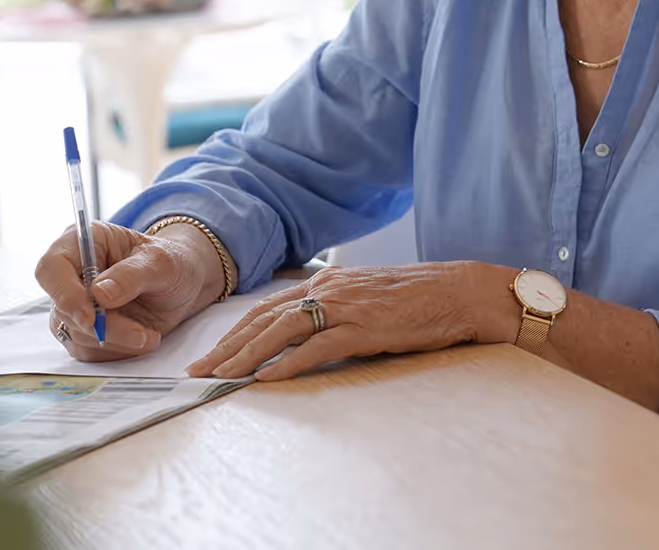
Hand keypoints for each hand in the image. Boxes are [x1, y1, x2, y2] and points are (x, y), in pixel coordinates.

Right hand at [35, 220, 224, 361]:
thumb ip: (131, 275)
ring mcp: (75, 306)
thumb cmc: (170, 263)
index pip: (52, 268)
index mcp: (82, 243)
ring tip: (149, 335)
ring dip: (114, 341)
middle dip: (102, 326)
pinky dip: (117, 351)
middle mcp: (71, 275)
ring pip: (75, 334)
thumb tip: (98, 293)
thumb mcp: (161, 262)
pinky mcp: (84, 332)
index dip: (64, 295)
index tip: (90, 317)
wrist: (183, 285)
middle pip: (63, 309)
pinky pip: (88, 351)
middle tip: (139, 334)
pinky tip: (143, 339)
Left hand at [187, 262, 518, 382]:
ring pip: (281, 330)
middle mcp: (331, 288)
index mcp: (330, 281)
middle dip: (226, 345)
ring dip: (245, 355)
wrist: (461, 291)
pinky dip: (287, 362)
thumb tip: (311, 332)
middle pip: (264, 318)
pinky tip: (265, 378)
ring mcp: (346, 306)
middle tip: (197, 372)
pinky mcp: (364, 327)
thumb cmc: (421, 298)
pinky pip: (316, 346)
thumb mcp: (370, 297)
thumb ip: (338, 308)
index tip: (210, 354)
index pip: (269, 306)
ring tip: (219, 377)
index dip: (235, 330)